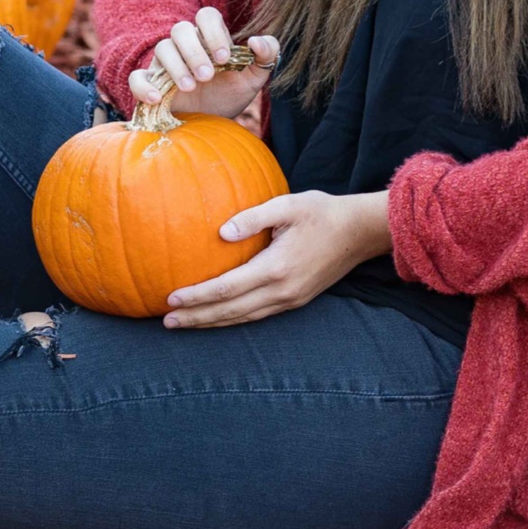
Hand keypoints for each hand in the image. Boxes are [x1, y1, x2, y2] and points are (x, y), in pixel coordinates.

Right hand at [136, 8, 277, 119]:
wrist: (209, 127)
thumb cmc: (229, 96)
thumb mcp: (253, 79)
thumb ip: (266, 57)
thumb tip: (256, 41)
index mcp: (209, 39)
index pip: (207, 16)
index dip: (214, 32)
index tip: (224, 59)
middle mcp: (185, 46)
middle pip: (180, 29)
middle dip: (194, 52)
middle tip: (207, 76)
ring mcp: (165, 64)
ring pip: (162, 48)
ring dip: (176, 67)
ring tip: (190, 87)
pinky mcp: (151, 85)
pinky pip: (137, 77)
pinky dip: (144, 86)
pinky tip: (159, 98)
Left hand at [160, 190, 390, 328]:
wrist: (360, 233)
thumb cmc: (322, 212)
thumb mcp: (288, 205)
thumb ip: (253, 218)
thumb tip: (222, 232)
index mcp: (276, 268)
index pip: (226, 288)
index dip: (197, 296)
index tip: (170, 298)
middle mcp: (282, 291)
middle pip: (230, 312)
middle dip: (197, 318)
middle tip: (167, 322)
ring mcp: (290, 300)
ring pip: (243, 318)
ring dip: (212, 323)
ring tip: (185, 324)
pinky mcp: (296, 301)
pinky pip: (257, 315)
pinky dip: (233, 318)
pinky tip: (218, 316)